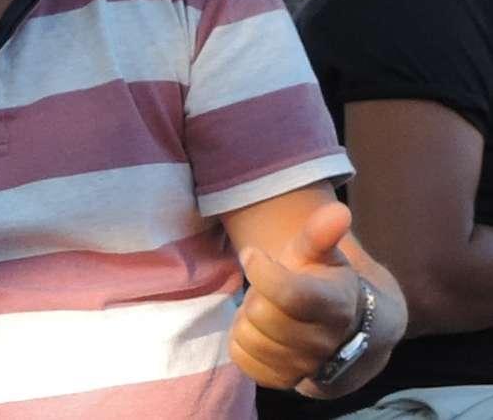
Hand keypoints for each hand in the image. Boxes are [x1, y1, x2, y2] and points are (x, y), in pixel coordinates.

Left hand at [229, 202, 361, 394]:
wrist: (350, 333)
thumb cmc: (326, 283)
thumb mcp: (323, 254)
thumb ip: (321, 233)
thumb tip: (338, 210)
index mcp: (336, 305)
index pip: (290, 295)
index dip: (262, 270)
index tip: (253, 254)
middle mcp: (326, 343)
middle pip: (262, 316)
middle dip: (256, 295)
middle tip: (267, 288)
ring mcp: (306, 368)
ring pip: (249, 339)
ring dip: (248, 320)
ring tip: (268, 311)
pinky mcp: (286, 383)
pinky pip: (243, 361)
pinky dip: (242, 343)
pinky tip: (262, 332)